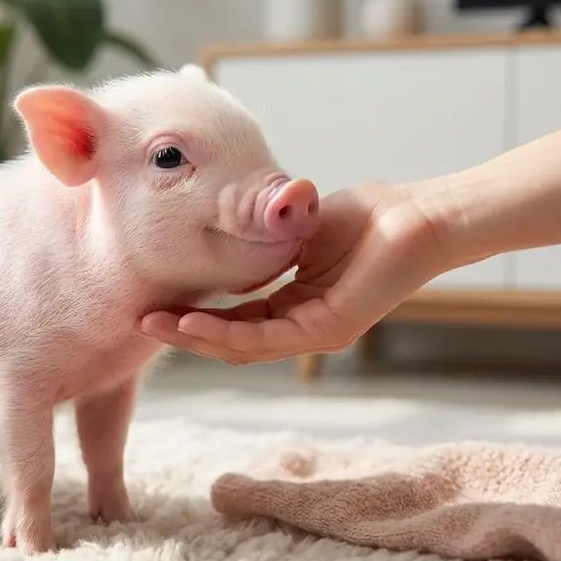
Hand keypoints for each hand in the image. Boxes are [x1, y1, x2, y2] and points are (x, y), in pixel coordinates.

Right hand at [139, 181, 449, 363]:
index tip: (156, 302)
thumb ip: (262, 244)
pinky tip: (193, 323)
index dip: (195, 315)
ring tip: (157, 325)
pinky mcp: (330, 329)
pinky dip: (225, 333)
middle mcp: (304, 325)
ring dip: (196, 338)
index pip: (237, 320)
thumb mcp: (296, 229)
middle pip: (233, 340)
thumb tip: (223, 240)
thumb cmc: (369, 216)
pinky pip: (266, 338)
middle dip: (184, 333)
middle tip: (141, 320)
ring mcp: (318, 332)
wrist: (419, 214)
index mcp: (297, 305)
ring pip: (243, 346)